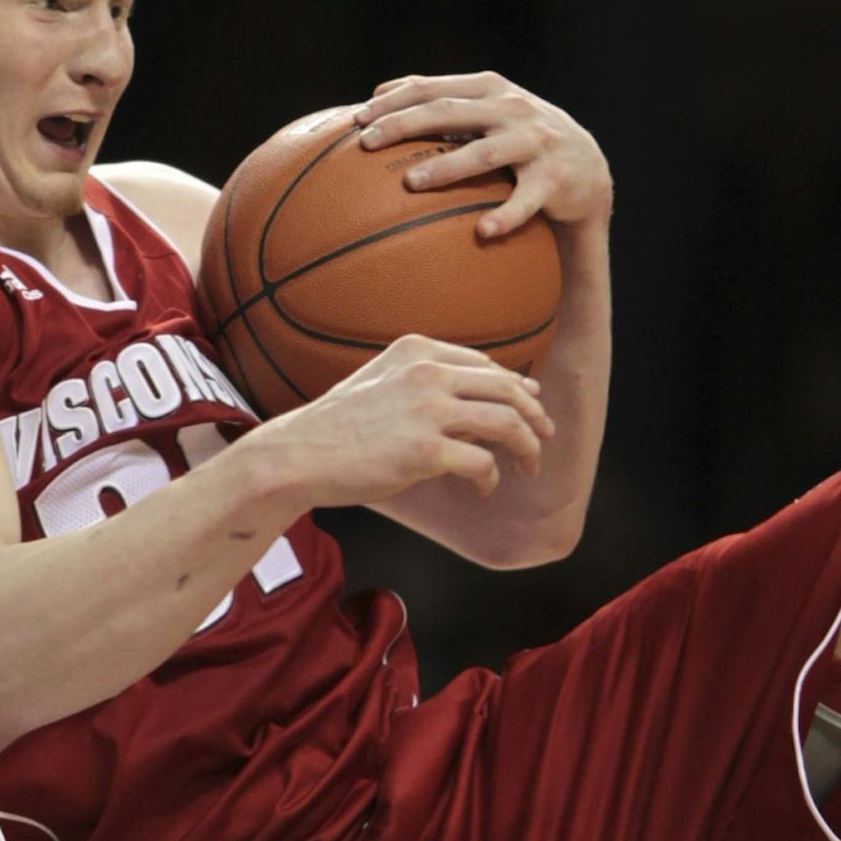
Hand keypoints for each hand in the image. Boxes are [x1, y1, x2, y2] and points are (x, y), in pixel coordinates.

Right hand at [258, 334, 554, 505]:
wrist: (296, 455)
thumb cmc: (332, 426)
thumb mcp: (377, 383)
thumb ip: (421, 382)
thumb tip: (472, 402)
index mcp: (417, 351)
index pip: (485, 364)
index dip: (514, 388)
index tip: (526, 408)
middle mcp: (427, 373)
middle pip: (508, 388)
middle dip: (534, 416)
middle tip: (543, 438)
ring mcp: (428, 411)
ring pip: (507, 422)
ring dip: (527, 448)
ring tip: (527, 467)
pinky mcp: (425, 451)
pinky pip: (483, 463)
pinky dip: (491, 478)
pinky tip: (482, 488)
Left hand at [353, 72, 610, 238]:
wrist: (586, 168)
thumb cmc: (519, 138)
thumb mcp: (486, 110)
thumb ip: (439, 99)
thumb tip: (377, 94)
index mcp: (489, 89)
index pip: (434, 89)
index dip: (395, 102)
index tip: (357, 120)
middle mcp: (513, 110)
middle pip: (451, 113)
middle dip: (406, 125)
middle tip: (368, 144)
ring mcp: (535, 143)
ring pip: (485, 153)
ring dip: (448, 168)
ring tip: (412, 183)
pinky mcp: (554, 180)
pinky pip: (526, 201)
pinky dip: (506, 216)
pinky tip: (482, 232)